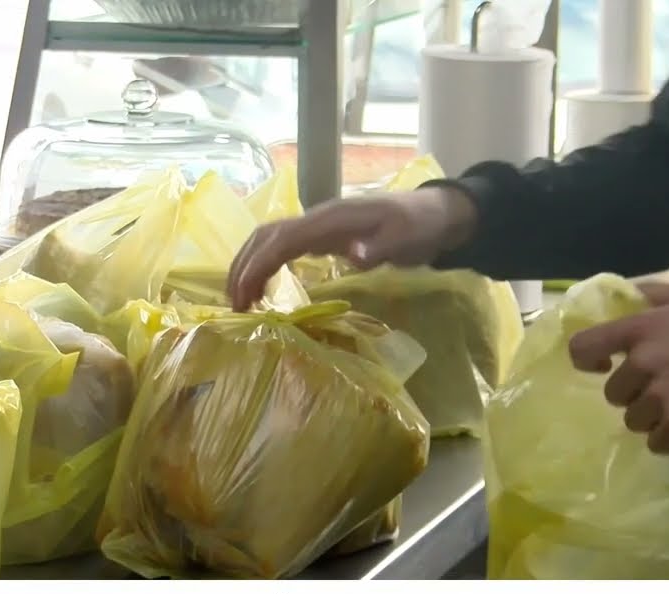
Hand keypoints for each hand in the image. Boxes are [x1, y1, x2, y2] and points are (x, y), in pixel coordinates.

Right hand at [227, 186, 478, 310]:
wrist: (434, 213)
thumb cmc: (419, 226)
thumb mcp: (406, 238)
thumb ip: (379, 246)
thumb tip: (353, 255)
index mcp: (331, 219)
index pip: (282, 240)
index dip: (259, 266)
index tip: (245, 297)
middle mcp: (317, 218)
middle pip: (265, 236)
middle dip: (243, 267)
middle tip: (234, 306)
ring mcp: (317, 225)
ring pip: (268, 238)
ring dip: (248, 265)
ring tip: (240, 299)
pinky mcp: (321, 235)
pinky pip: (282, 245)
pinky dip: (263, 263)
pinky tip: (261, 287)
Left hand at [567, 282, 668, 453]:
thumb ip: (652, 295)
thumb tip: (621, 297)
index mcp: (643, 328)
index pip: (584, 347)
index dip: (587, 360)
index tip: (601, 366)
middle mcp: (645, 361)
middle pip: (614, 392)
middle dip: (636, 393)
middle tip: (668, 387)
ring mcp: (661, 395)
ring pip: (633, 419)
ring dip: (653, 417)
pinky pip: (656, 441)